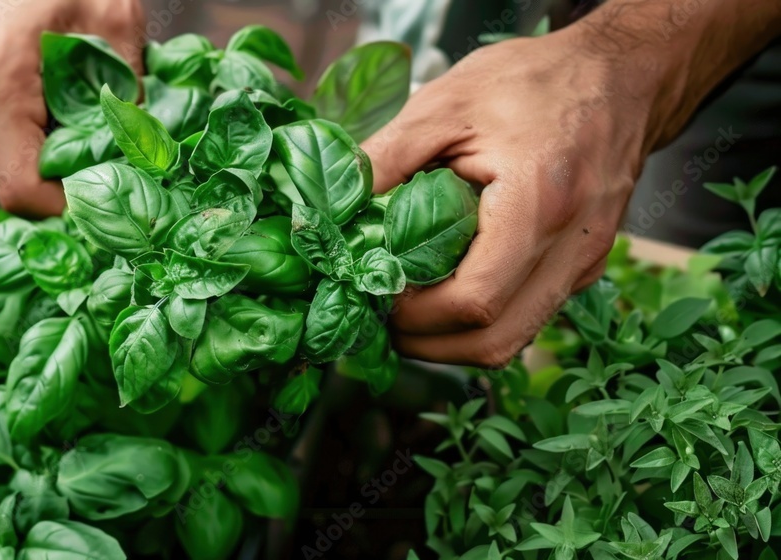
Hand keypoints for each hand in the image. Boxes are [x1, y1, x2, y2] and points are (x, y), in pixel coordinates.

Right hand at [0, 0, 144, 216]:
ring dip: (48, 165)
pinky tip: (64, 120)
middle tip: (112, 172)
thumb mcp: (116, 22)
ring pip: (2, 166)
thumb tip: (141, 158)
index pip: (19, 187)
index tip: (108, 199)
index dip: (66, 207)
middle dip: (63, 187)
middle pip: (10, 182)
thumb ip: (128, 92)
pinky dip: (33, 144)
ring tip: (90, 138)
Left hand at [363, 0, 780, 367]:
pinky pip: (528, 315)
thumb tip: (337, 203)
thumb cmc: (535, 82)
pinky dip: (483, 320)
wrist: (621, 77)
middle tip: (383, 319)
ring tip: (409, 311)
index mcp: (538, 206)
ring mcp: (583, 264)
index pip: (474, 301)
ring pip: (514, 339)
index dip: (417, 315)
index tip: (377, 294)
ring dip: (454, 340)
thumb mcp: (448, 103)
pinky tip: (447, 289)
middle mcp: (571, 249)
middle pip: (495, 341)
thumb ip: (387, 155)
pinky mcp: (583, 267)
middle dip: (429, 345)